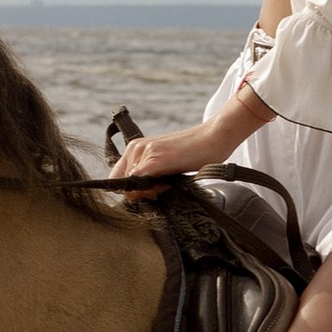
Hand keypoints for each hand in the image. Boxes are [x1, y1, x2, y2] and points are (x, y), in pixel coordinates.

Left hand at [112, 88, 270, 180]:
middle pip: (121, 186)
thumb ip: (149, 176)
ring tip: (169, 181)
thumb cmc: (194, 153)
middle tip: (162, 186)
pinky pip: (138, 181)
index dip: (130, 192)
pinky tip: (168, 183)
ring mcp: (145, 151)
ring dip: (148, 192)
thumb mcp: (165, 165)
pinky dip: (150, 189)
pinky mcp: (156, 159)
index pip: (116, 180)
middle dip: (139, 193)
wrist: (214, 137)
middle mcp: (136, 147)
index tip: (151, 190)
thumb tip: (136, 194)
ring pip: (130, 187)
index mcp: (136, 148)